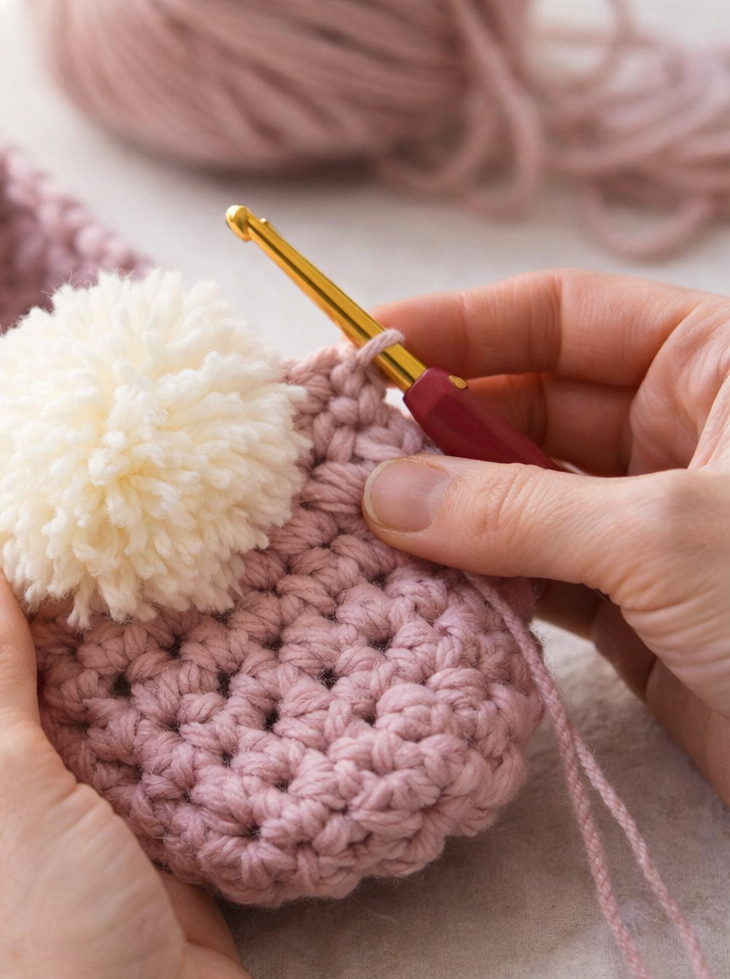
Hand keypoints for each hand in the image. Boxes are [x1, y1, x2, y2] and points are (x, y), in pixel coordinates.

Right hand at [364, 270, 729, 803]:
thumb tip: (381, 494)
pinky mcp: (630, 603)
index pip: (563, 315)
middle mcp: (678, 432)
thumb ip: (513, 510)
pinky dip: (476, 576)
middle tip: (345, 455)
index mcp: (716, 367)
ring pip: (519, 493)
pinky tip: (419, 580)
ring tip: (363, 521)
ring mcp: (647, 521)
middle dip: (439, 429)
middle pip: (527, 405)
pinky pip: (530, 569)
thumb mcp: (664, 536)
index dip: (460, 325)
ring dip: (448, 509)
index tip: (366, 346)